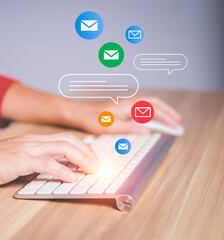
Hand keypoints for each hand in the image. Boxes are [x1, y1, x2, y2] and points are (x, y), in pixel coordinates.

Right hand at [0, 132, 99, 186]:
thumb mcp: (20, 156)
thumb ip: (37, 158)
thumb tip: (56, 167)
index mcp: (35, 139)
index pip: (66, 137)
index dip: (82, 146)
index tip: (92, 158)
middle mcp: (35, 140)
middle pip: (70, 140)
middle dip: (87, 152)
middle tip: (97, 165)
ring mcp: (29, 148)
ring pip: (64, 149)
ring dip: (82, 160)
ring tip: (91, 171)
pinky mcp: (23, 160)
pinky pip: (48, 164)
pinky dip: (63, 172)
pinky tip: (72, 179)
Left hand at [65, 96, 181, 134]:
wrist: (79, 113)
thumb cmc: (93, 119)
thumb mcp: (112, 127)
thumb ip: (131, 128)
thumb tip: (148, 130)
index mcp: (128, 104)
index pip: (152, 108)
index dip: (166, 116)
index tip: (176, 124)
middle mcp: (128, 101)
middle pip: (153, 103)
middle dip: (167, 111)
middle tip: (178, 121)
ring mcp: (125, 104)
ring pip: (147, 105)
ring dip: (159, 112)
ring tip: (169, 121)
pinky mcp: (121, 107)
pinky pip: (140, 108)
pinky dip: (150, 113)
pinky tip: (152, 121)